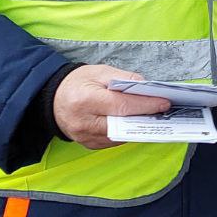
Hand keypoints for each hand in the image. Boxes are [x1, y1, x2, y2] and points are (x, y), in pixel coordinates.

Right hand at [52, 64, 170, 149]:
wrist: (53, 99)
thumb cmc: (77, 83)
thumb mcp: (100, 72)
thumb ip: (124, 78)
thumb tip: (146, 87)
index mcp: (85, 100)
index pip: (122, 106)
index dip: (146, 105)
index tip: (164, 103)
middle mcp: (84, 122)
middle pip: (123, 123)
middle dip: (146, 117)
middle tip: (163, 111)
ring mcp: (84, 137)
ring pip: (120, 135)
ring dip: (138, 126)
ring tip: (154, 116)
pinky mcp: (88, 144)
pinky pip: (113, 141)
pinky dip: (127, 132)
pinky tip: (137, 123)